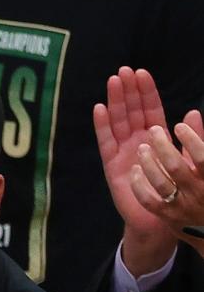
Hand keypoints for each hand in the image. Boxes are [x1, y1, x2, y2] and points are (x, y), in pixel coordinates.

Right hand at [94, 67, 178, 274]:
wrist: (161, 220)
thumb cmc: (175, 192)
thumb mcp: (188, 161)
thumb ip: (191, 138)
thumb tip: (191, 113)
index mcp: (156, 138)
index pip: (150, 110)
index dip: (146, 92)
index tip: (142, 73)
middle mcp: (137, 142)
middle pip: (131, 111)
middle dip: (128, 91)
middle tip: (124, 71)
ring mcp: (123, 153)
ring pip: (118, 122)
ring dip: (115, 102)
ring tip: (113, 82)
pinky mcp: (112, 166)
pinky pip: (106, 143)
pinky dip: (102, 126)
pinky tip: (100, 109)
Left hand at [132, 111, 203, 234]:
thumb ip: (199, 139)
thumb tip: (191, 113)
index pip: (202, 157)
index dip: (190, 139)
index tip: (178, 126)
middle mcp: (196, 192)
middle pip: (176, 167)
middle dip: (163, 147)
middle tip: (152, 130)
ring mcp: (180, 205)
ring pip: (160, 184)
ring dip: (149, 163)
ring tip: (141, 148)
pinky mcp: (166, 216)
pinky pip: (148, 200)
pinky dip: (139, 185)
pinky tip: (134, 171)